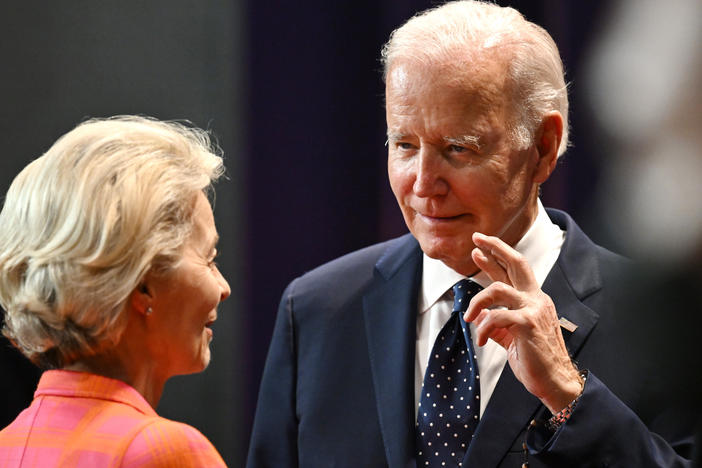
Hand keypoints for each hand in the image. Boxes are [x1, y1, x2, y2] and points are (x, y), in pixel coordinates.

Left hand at [464, 232, 582, 412]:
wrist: (555, 382)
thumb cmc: (535, 361)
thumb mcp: (511, 338)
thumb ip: (496, 324)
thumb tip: (479, 315)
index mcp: (533, 300)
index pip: (513, 272)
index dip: (496, 257)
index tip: (478, 248)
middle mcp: (536, 299)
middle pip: (516, 263)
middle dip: (495, 248)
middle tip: (476, 242)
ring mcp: (534, 309)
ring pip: (498, 289)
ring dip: (476, 301)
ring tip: (468, 317)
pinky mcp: (528, 324)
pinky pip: (496, 317)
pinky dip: (482, 328)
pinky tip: (480, 340)